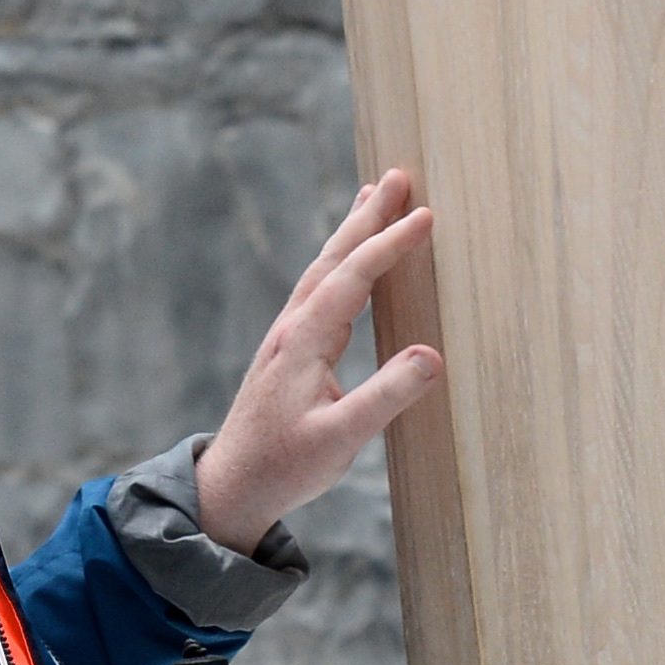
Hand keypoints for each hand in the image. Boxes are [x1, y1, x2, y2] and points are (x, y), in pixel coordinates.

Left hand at [190, 170, 446, 552]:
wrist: (232, 487)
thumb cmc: (285, 467)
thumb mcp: (341, 440)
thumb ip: (386, 397)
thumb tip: (432, 355)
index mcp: (304, 343)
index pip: (354, 279)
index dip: (390, 244)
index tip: (426, 215)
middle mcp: (292, 329)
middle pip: (333, 258)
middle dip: (368, 217)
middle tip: (399, 176)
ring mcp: (287, 338)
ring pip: (323, 270)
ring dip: (351, 233)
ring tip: (374, 199)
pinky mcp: (288, 352)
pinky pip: (319, 290)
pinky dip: (340, 262)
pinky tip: (349, 263)